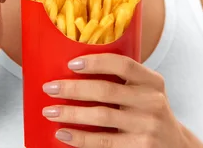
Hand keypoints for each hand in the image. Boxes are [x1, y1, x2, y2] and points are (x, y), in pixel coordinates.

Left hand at [42, 52, 185, 146]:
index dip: (96, 62)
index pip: (123, 64)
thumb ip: (123, 80)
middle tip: (49, 87)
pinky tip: (63, 134)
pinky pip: (103, 143)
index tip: (71, 63)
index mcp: (153, 82)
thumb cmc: (149, 112)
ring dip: (70, 113)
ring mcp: (147, 128)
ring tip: (50, 111)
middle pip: (105, 91)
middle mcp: (152, 102)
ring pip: (100, 117)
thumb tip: (76, 69)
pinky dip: (80, 138)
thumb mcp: (146, 91)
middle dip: (72, 88)